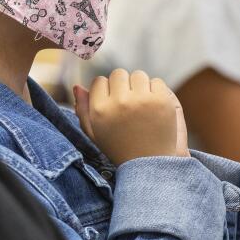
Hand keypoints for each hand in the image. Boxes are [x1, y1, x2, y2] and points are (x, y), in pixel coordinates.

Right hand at [72, 69, 188, 163]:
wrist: (151, 165)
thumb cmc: (120, 148)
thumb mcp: (95, 133)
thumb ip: (83, 111)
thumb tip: (77, 87)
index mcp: (100, 110)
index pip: (99, 81)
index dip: (106, 91)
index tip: (113, 103)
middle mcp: (119, 103)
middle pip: (118, 74)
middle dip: (123, 85)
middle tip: (129, 103)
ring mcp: (142, 101)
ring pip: (138, 75)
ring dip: (140, 86)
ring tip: (142, 104)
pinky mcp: (162, 101)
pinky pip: (156, 82)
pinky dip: (156, 91)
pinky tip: (154, 107)